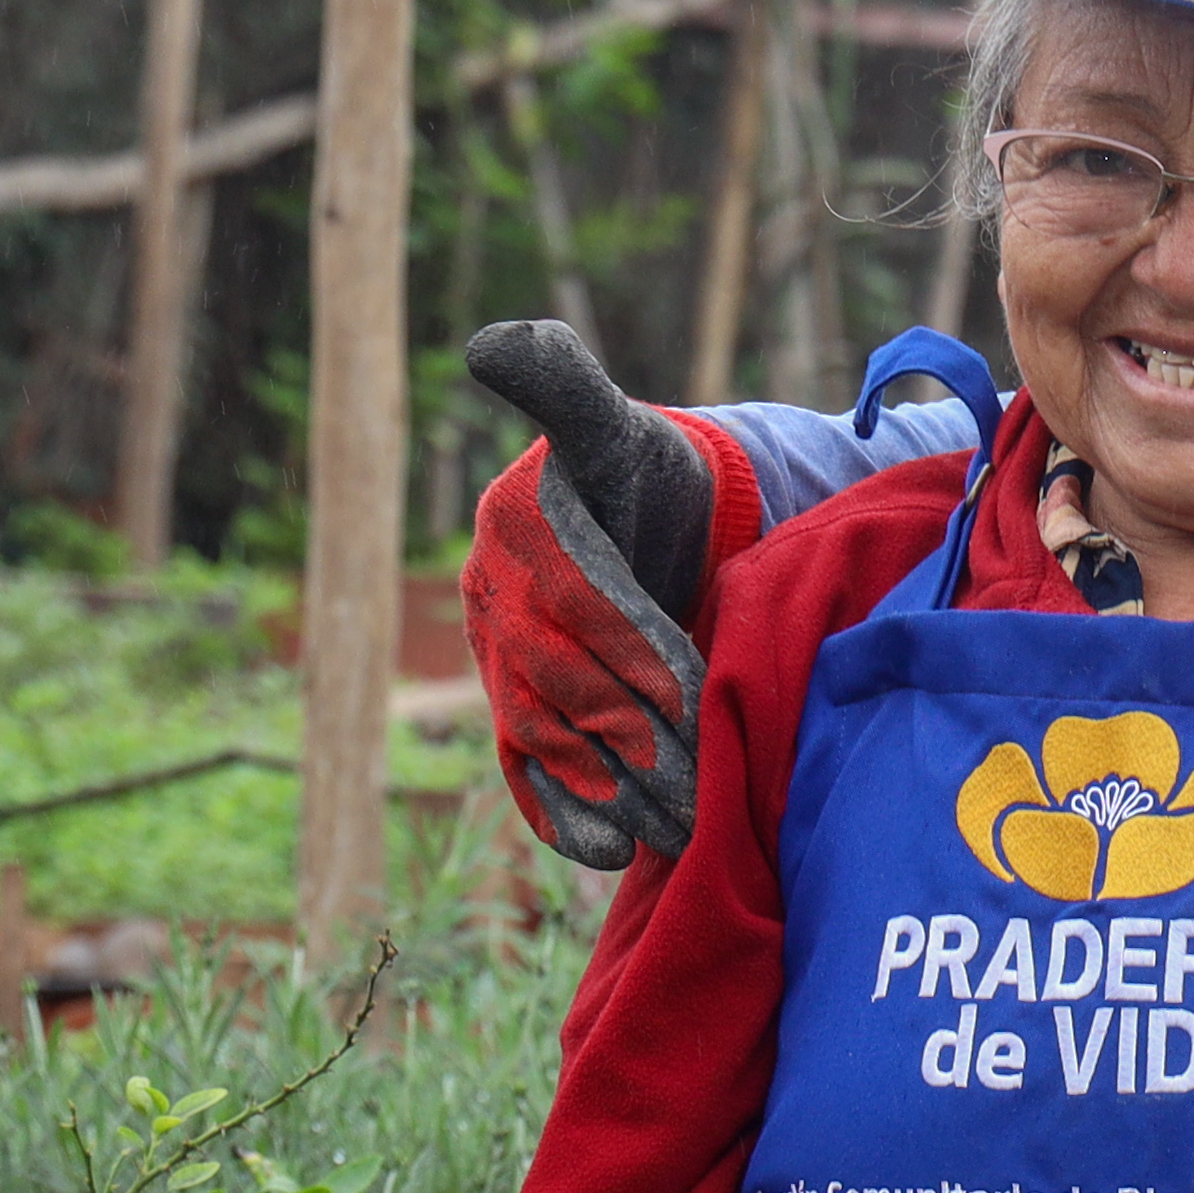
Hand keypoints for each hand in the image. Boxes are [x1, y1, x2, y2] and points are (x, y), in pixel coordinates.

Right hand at [459, 319, 740, 871]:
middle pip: (559, 679)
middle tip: (700, 774)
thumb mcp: (610, 420)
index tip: (689, 681)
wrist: (647, 525)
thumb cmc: (642, 469)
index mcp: (512, 531)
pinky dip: (566, 817)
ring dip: (610, 785)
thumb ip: (562, 380)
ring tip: (679, 821)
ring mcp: (501, 664)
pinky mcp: (520, 714)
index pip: (570, 598)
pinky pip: (529, 774)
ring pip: (548, 736)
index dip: (627, 642)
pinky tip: (615, 851)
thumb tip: (493, 341)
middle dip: (631, 729)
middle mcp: (493, 601)